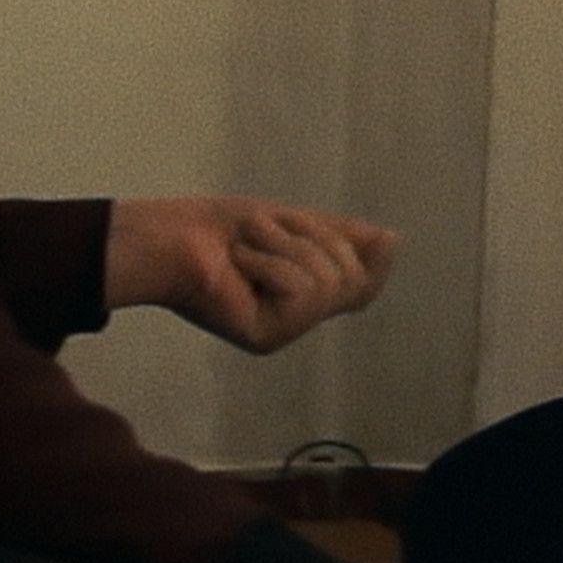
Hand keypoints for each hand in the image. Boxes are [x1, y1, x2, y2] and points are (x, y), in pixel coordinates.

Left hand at [106, 196, 397, 353]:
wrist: (168, 239)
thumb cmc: (220, 230)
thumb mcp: (294, 225)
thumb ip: (341, 236)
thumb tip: (394, 240)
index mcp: (304, 297)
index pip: (364, 286)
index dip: (373, 259)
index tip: (375, 236)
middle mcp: (297, 321)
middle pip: (353, 277)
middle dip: (315, 237)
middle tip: (266, 233)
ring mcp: (283, 332)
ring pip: (329, 281)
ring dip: (285, 246)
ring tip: (245, 247)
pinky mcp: (267, 337)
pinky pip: (303, 289)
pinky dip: (271, 262)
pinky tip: (239, 264)